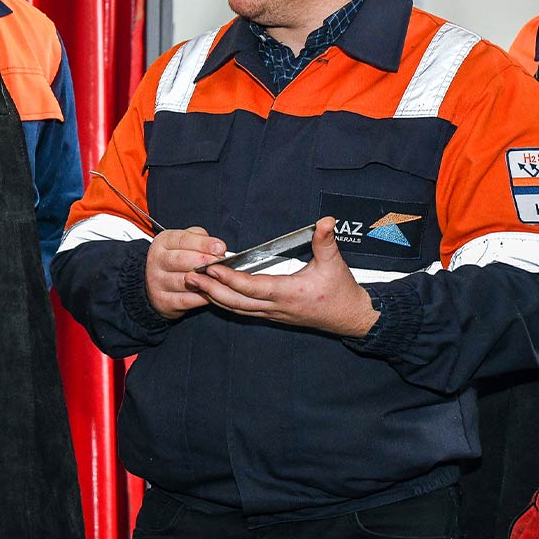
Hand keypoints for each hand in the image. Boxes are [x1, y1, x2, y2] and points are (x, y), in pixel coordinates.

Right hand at [146, 227, 223, 318]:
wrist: (160, 283)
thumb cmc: (180, 259)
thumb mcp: (188, 242)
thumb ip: (202, 240)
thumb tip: (219, 248)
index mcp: (163, 242)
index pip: (183, 240)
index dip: (203, 244)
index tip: (220, 248)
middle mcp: (156, 260)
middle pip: (181, 260)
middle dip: (204, 261)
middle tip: (221, 263)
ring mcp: (156, 282)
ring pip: (184, 282)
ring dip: (204, 281)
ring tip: (219, 279)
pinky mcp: (162, 301)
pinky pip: (185, 300)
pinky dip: (201, 297)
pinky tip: (212, 293)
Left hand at [187, 218, 378, 336]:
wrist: (349, 318)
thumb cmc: (340, 292)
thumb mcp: (335, 264)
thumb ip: (325, 241)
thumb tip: (326, 220)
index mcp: (288, 293)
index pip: (252, 287)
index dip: (230, 279)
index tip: (212, 268)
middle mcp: (276, 307)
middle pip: (236, 302)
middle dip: (210, 290)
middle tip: (189, 277)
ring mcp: (272, 313)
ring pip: (236, 309)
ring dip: (213, 297)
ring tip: (194, 284)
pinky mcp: (272, 315)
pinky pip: (243, 311)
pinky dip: (225, 303)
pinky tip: (213, 295)